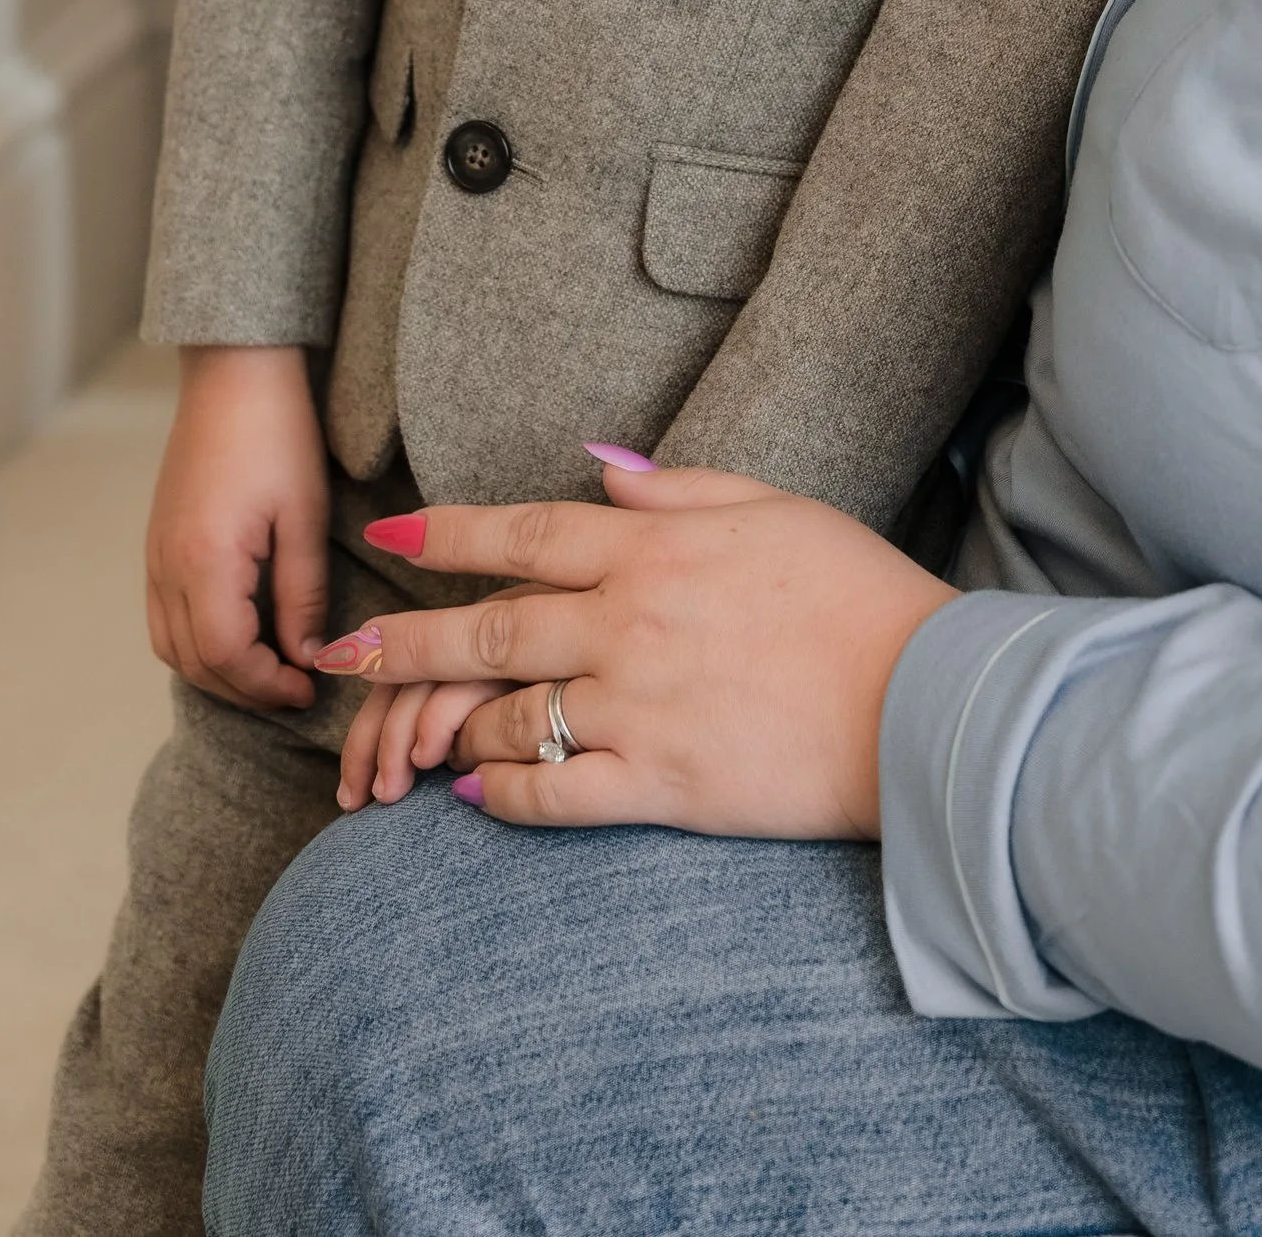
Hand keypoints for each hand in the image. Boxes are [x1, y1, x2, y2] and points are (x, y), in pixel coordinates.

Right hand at [145, 346, 331, 712]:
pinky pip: (164, 618)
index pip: (226, 656)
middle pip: (193, 662)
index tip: (309, 687)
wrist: (233, 372)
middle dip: (244, 689)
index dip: (266, 685)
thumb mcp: (305, 515)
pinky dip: (195, 644)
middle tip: (295, 690)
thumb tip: (307, 656)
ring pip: (170, 647)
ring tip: (269, 672)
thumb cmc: (278, 434)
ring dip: (217, 672)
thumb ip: (302, 594)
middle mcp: (166, 568)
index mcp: (204, 561)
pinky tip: (238, 637)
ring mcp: (153, 557)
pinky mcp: (155, 545)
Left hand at [312, 467, 955, 835]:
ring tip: (409, 735)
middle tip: (339, 656)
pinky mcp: (660, 786)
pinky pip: (555, 794)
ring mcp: (638, 708)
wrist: (922, 697)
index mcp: (655, 549)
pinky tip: (474, 793)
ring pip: (511, 716)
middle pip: (490, 630)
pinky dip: (504, 795)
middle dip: (404, 641)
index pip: (525, 534)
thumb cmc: (857, 593)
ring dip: (453, 724)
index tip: (388, 541)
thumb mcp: (774, 507)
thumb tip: (600, 466)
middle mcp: (629, 624)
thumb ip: (677, 488)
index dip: (448, 536)